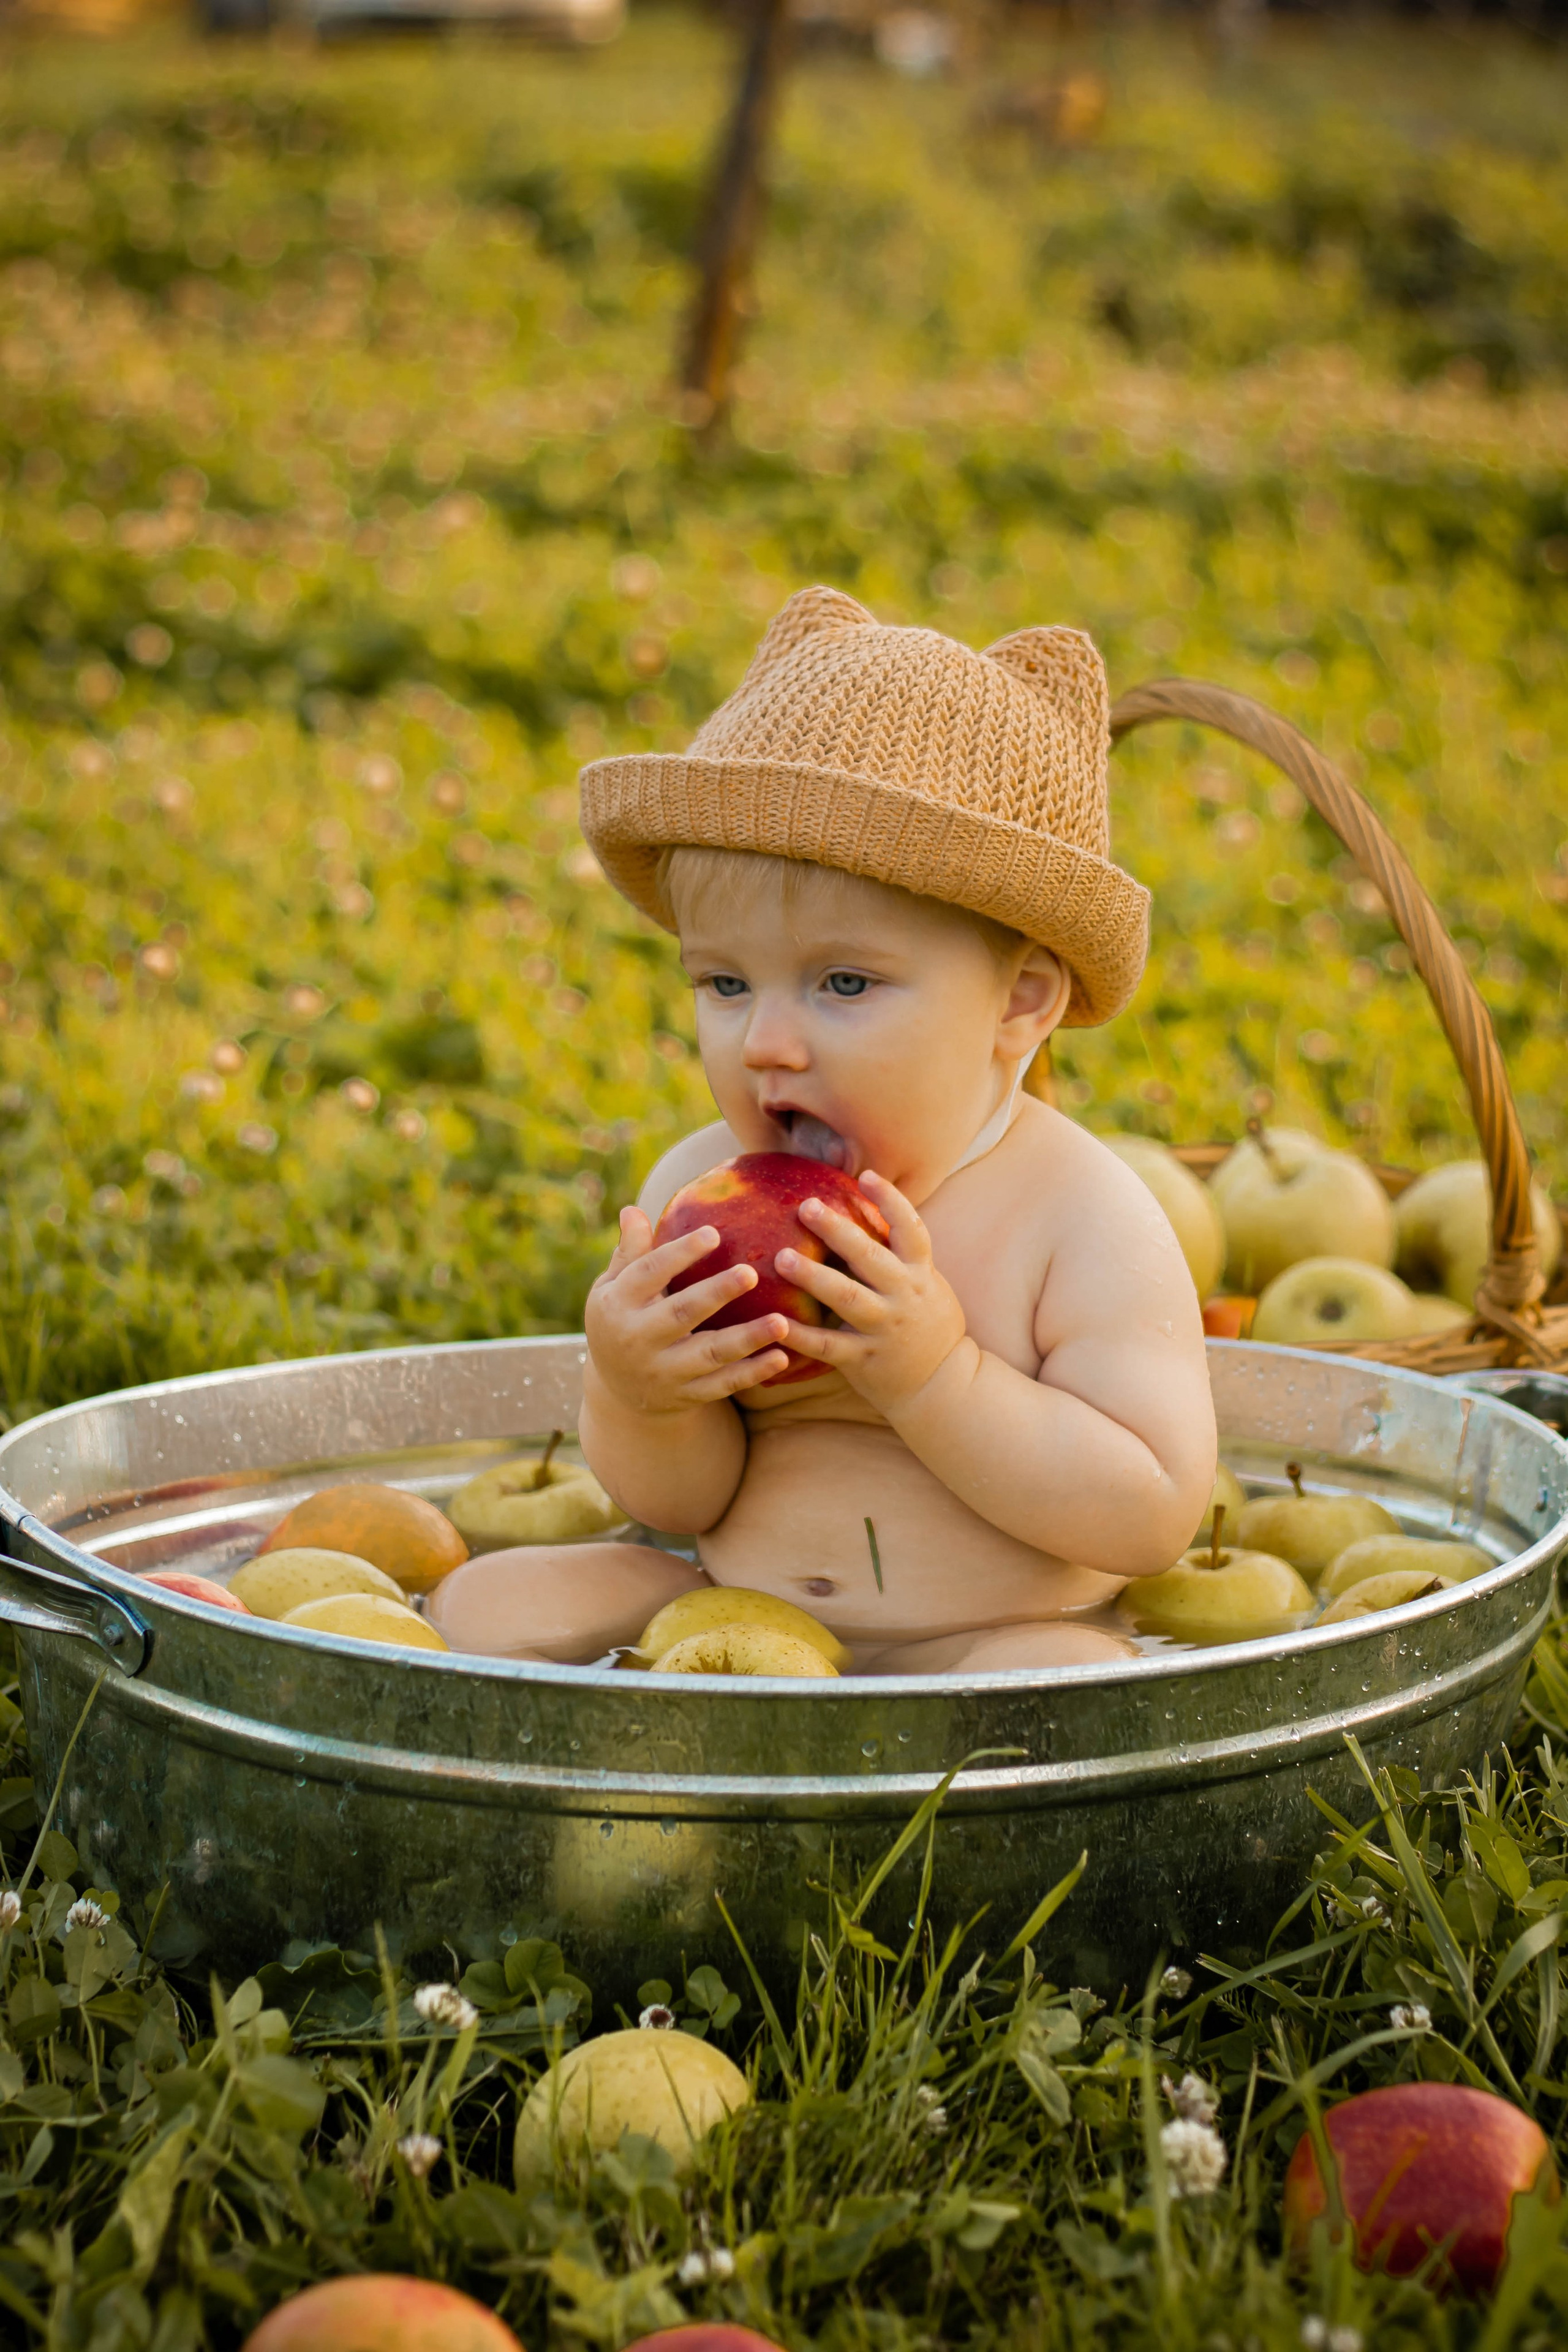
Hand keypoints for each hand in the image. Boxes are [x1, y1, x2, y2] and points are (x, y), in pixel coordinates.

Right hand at [585, 1207, 790, 1414]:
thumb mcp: (612, 1288)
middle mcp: (638, 1340)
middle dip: (716, 1294)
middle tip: (750, 1272)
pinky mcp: (687, 1395)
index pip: (650, 1274)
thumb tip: (633, 1210)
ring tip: (781, 1321)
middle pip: (681, 1314)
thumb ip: (629, 1253)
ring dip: (747, 1339)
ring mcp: (664, 1371)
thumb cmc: (621, 1319)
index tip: (713, 1233)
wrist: (619, 1390)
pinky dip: (752, 1373)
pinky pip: (723, 1385)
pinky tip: (782, 1357)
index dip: (680, 1253)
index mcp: (617, 1305)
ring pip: (709, 1354)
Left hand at [775, 1172, 969, 1415]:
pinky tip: (775, 1322)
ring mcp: (885, 1329)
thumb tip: (863, 1212)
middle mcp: (904, 1296)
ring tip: (781, 1258)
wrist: (943, 1385)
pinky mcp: (864, 1360)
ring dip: (814, 1277)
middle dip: (838, 1231)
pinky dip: (800, 1335)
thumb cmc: (926, 1323)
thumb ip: (899, 1256)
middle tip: (805, 1206)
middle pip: (871, 1257)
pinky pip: (827, 1346)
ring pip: (847, 1298)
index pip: (911, 1230)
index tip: (866, 1176)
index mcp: (920, 1274)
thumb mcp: (926, 1284)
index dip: (891, 1201)